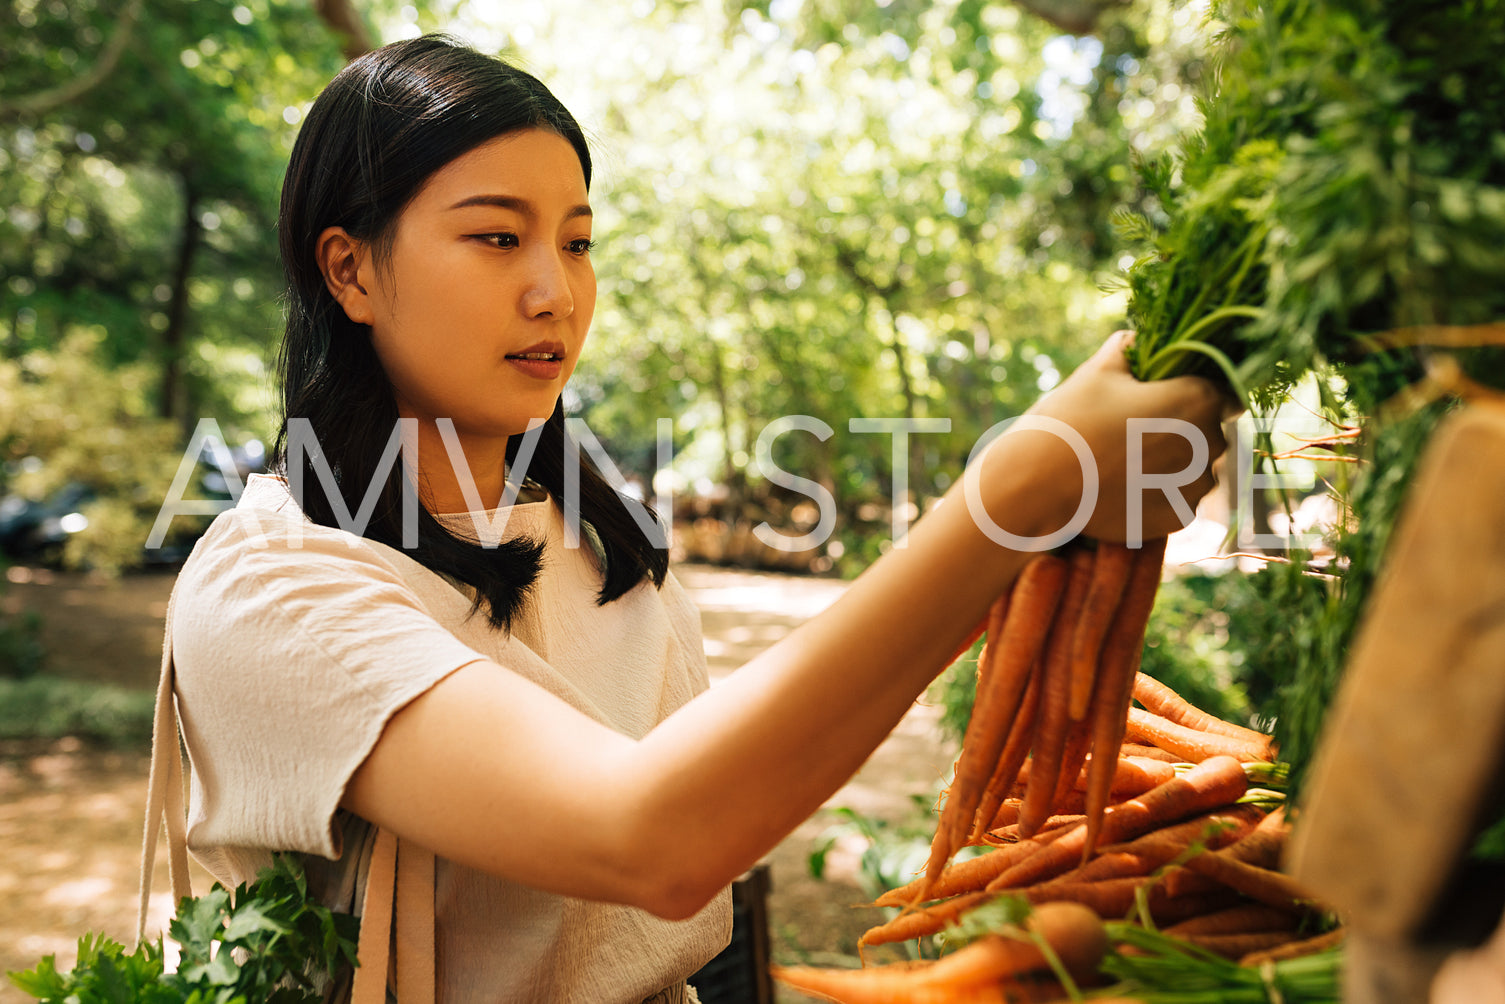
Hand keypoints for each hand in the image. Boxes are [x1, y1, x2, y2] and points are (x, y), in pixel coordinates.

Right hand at [1008, 331, 1231, 542]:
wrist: (1039, 486)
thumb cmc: (1070, 420)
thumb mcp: (1098, 370)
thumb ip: (1129, 347)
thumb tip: (1138, 339)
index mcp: (1198, 400)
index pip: (1225, 392)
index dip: (1199, 392)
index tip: (1169, 398)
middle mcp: (1209, 445)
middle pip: (1209, 432)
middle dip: (1183, 429)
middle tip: (1136, 430)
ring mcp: (1195, 487)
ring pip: (1195, 468)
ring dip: (1173, 464)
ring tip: (1126, 462)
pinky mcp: (1179, 518)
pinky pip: (1178, 498)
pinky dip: (1159, 493)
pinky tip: (1125, 486)